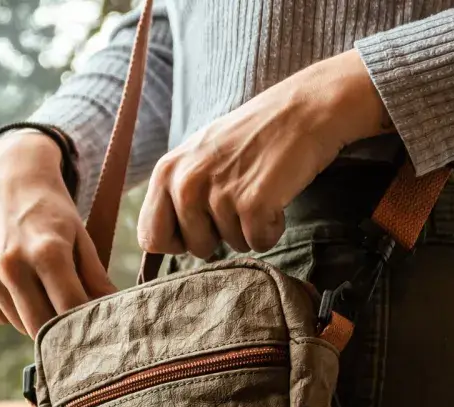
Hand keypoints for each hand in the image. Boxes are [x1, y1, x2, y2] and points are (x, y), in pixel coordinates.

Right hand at [0, 130, 115, 333]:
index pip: (70, 310)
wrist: (7, 174)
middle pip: (41, 326)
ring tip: (46, 296)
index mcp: (47, 252)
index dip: (85, 324)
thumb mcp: (80, 236)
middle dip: (60, 330)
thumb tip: (113, 311)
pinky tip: (21, 287)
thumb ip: (96, 277)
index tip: (95, 329)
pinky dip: (12, 311)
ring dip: (36, 319)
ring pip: (18, 324)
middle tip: (72, 324)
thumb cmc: (51, 208)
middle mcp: (12, 263)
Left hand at [138, 49, 392, 256]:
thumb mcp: (198, 156)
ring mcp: (219, 194)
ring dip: (250, 227)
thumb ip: (176, 192)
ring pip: (231, 245)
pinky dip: (273, 229)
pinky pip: (259, 244)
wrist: (302, 110)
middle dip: (220, 236)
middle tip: (239, 198)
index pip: (151, 237)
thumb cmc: (252, 135)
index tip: (202, 224)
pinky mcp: (253, 205)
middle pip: (194, 248)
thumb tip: (159, 243)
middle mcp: (186, 183)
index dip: (179, 240)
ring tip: (260, 187)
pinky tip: (277, 198)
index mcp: (166, 171)